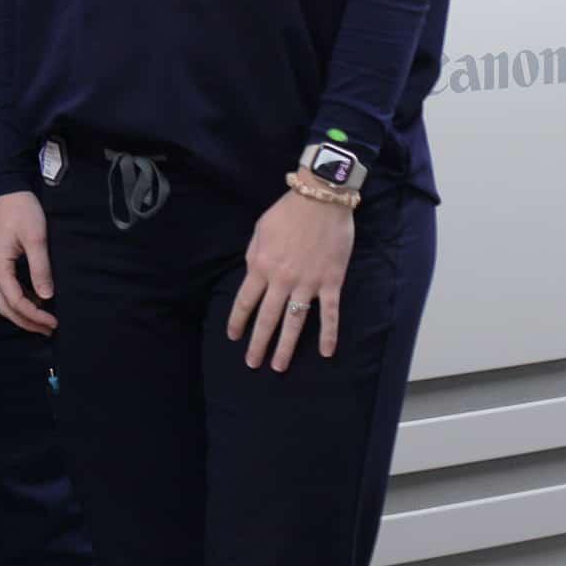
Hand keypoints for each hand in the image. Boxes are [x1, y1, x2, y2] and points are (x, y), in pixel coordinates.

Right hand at [0, 191, 57, 333]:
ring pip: (1, 300)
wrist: (7, 187)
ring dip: (21, 312)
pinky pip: (3, 289)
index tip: (54, 322)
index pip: (15, 301)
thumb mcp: (36, 238)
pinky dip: (17, 300)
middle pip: (3, 306)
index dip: (34, 315)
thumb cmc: (22, 210)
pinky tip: (34, 301)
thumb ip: (40, 268)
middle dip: (26, 321)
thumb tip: (46, 297)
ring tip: (43, 320)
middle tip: (49, 328)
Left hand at [227, 190, 354, 371]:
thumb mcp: (259, 230)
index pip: (245, 301)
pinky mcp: (331, 282)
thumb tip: (253, 276)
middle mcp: (282, 279)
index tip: (234, 337)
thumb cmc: (287, 212)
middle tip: (252, 363)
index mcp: (260, 265)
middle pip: (268, 318)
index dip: (238, 321)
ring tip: (279, 366)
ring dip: (286, 346)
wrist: (320, 199)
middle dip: (258, 343)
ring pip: (295, 322)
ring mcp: (308, 283)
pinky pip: (330, 314)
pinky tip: (326, 352)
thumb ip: (255, 256)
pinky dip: (329, 334)